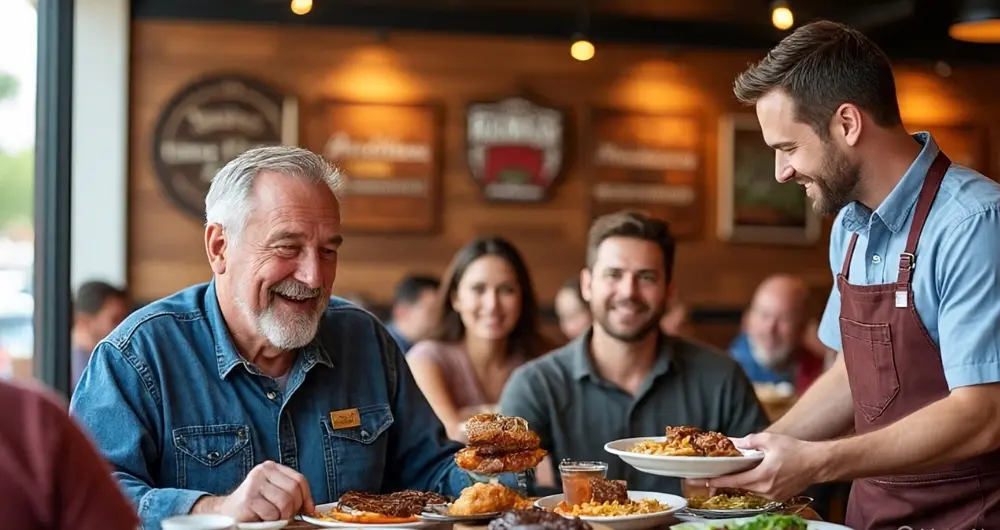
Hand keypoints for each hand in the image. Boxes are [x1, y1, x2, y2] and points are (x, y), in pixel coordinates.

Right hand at [198, 461, 314, 521]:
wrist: (226, 513)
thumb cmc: (253, 506)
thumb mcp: (273, 494)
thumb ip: (290, 495)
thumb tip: (310, 508)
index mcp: (271, 468)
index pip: (299, 480)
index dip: (307, 497)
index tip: (308, 510)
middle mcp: (263, 471)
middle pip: (293, 490)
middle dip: (293, 508)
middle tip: (285, 517)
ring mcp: (255, 484)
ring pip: (285, 502)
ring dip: (282, 516)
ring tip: (272, 517)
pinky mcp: (249, 499)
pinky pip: (272, 513)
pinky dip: (270, 521)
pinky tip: (260, 518)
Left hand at [705, 433, 821, 500]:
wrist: (818, 463)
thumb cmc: (796, 450)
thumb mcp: (770, 440)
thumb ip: (750, 441)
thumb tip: (734, 442)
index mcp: (762, 475)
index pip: (734, 481)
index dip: (718, 481)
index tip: (705, 481)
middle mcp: (767, 489)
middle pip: (740, 486)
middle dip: (728, 481)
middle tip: (715, 475)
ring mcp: (773, 495)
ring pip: (750, 489)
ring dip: (742, 482)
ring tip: (734, 472)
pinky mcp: (779, 496)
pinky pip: (760, 492)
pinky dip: (754, 484)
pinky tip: (752, 475)